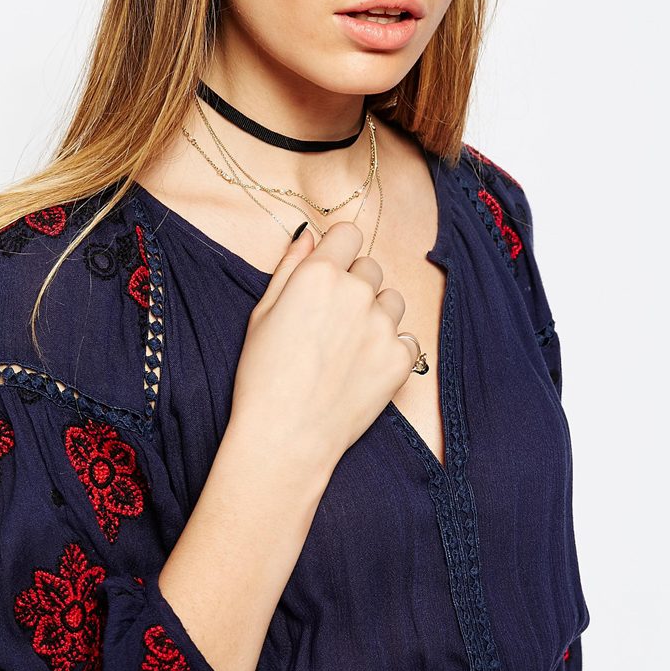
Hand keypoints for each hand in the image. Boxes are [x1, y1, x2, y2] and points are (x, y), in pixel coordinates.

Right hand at [230, 220, 413, 465]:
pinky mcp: (401, 360)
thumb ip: (290, 268)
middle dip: (356, 286)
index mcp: (319, 274)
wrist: (286, 437)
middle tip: (332, 324)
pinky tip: (364, 369)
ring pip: (393, 301)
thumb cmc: (263, 378)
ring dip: (377, 316)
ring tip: (348, 349)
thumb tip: (309, 236)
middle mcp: (357, 293)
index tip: (332, 271)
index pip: (349, 233)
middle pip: (371, 268)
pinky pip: (407, 339)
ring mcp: (383, 327)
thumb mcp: (262, 314)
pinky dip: (391, 350)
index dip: (340, 251)